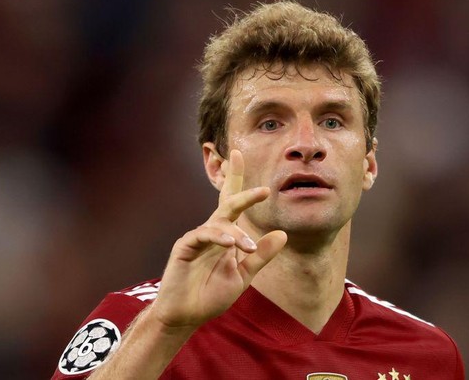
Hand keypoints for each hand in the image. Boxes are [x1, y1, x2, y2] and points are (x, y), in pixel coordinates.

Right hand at [151, 149, 286, 329]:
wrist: (187, 314)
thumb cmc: (211, 294)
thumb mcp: (243, 275)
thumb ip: (260, 255)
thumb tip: (282, 234)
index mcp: (226, 235)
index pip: (233, 203)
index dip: (238, 180)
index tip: (238, 154)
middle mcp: (213, 231)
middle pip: (228, 204)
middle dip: (244, 194)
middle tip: (263, 191)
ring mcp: (198, 237)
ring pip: (220, 223)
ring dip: (237, 234)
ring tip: (248, 248)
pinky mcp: (185, 246)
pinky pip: (203, 235)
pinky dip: (218, 238)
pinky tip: (229, 245)